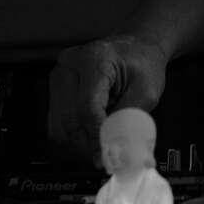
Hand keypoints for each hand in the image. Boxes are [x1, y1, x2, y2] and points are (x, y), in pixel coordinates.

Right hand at [48, 34, 166, 164]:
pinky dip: (72, 135)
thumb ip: (129, 120)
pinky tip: (90, 133)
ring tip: (100, 141)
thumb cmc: (144, 64)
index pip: (87, 107)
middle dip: (87, 144)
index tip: (105, 155)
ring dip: (78, 142)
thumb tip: (115, 151)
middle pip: (69, 119)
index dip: (95, 137)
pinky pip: (56, 122)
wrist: (137, 47)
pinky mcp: (56, 86)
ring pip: (58, 125)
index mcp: (96, 60)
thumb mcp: (147, 91)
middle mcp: (71, 64)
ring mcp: (59, 74)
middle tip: (105, 155)